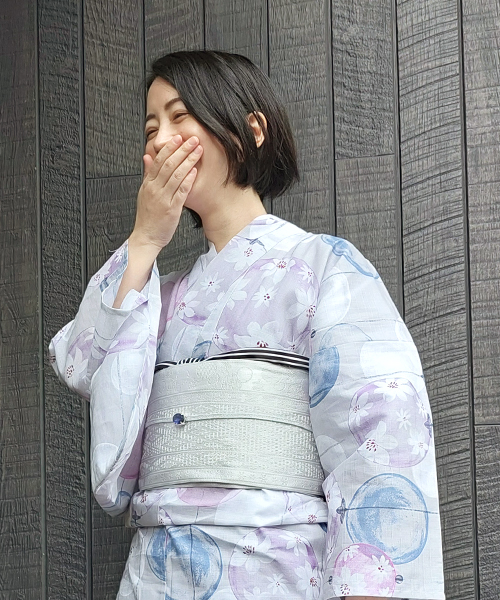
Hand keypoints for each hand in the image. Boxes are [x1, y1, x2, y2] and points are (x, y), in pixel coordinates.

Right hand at [132, 134, 202, 249]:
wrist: (146, 237)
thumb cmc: (147, 216)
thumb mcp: (144, 193)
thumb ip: (147, 174)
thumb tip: (147, 157)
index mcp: (148, 184)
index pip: (158, 160)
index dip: (169, 148)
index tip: (179, 137)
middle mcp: (154, 189)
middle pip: (168, 164)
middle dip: (182, 150)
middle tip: (193, 139)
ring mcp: (163, 199)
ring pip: (176, 175)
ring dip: (188, 161)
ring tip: (198, 151)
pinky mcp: (171, 209)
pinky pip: (181, 192)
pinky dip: (188, 180)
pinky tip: (195, 171)